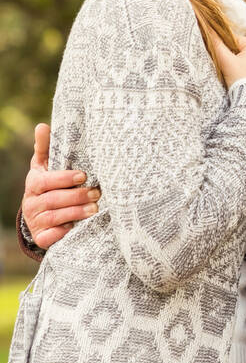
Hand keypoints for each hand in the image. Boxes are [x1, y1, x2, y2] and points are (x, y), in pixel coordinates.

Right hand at [22, 122, 100, 249]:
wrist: (38, 214)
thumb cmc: (47, 184)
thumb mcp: (44, 165)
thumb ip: (45, 148)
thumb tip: (42, 125)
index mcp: (34, 183)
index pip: (46, 181)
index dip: (64, 178)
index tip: (83, 175)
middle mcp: (31, 203)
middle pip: (53, 200)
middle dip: (76, 196)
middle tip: (97, 193)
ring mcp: (35, 221)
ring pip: (54, 218)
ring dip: (76, 213)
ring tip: (95, 208)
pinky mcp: (41, 236)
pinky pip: (49, 237)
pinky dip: (61, 233)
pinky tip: (76, 228)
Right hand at [209, 30, 245, 87]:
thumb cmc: (245, 81)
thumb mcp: (227, 61)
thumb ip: (216, 45)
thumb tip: (208, 31)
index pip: (232, 40)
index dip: (222, 48)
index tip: (217, 57)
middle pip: (237, 52)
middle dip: (229, 60)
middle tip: (225, 69)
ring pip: (243, 63)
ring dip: (235, 69)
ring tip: (233, 77)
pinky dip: (243, 76)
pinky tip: (239, 82)